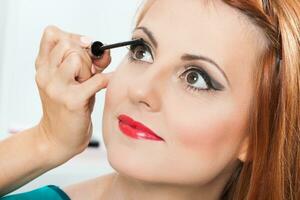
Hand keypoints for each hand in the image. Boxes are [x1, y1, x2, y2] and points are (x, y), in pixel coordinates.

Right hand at [34, 25, 111, 164]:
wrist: (57, 138)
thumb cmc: (68, 108)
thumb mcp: (73, 81)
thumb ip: (87, 63)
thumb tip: (104, 51)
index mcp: (43, 67)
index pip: (52, 34)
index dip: (72, 37)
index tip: (84, 48)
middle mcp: (46, 75)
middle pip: (68, 44)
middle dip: (84, 54)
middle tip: (87, 71)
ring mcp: (57, 88)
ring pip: (76, 57)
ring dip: (88, 67)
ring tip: (88, 81)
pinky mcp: (72, 101)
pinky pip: (95, 80)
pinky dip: (106, 79)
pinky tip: (108, 82)